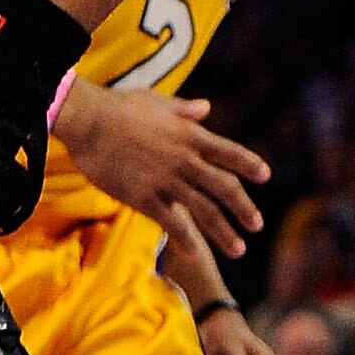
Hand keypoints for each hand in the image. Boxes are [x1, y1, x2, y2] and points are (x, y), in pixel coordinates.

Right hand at [48, 84, 269, 251]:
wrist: (88, 121)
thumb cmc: (119, 106)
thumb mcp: (157, 102)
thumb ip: (184, 110)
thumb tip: (206, 108)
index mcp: (190, 134)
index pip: (229, 152)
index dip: (249, 164)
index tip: (265, 175)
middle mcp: (184, 159)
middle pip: (224, 188)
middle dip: (244, 208)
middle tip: (258, 225)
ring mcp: (166, 180)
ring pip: (205, 211)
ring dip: (224, 232)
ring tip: (238, 249)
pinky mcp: (144, 197)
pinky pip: (171, 222)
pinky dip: (186, 239)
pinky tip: (194, 253)